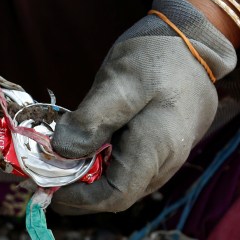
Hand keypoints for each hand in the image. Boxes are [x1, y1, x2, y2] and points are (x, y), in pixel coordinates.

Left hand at [51, 0, 236, 212]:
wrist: (195, 40)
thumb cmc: (156, 55)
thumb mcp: (119, 80)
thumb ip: (92, 120)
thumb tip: (61, 153)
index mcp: (156, 150)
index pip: (114, 198)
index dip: (78, 199)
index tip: (46, 180)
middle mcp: (165, 164)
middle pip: (116, 196)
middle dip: (78, 189)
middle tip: (44, 168)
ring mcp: (166, 159)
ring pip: (122, 184)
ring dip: (89, 178)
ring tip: (59, 156)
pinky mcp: (162, 150)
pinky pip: (129, 170)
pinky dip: (103, 164)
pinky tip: (84, 144)